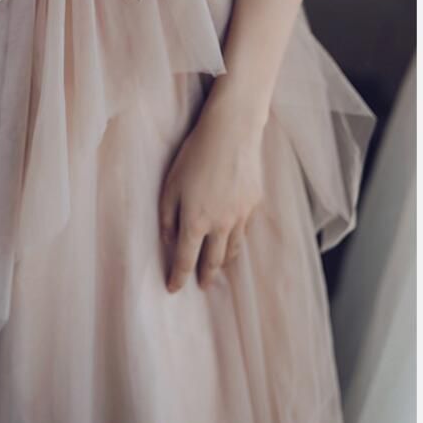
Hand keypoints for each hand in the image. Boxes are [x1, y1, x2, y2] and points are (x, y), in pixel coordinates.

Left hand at [158, 89, 264, 291]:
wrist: (232, 133)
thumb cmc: (194, 156)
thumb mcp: (170, 186)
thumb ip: (167, 216)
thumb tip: (168, 240)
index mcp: (195, 221)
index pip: (185, 259)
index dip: (178, 277)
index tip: (173, 289)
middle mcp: (221, 224)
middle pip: (214, 260)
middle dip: (206, 276)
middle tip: (202, 286)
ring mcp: (241, 215)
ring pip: (233, 248)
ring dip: (224, 262)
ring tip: (219, 268)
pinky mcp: (254, 203)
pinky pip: (244, 229)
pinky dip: (237, 240)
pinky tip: (233, 239)